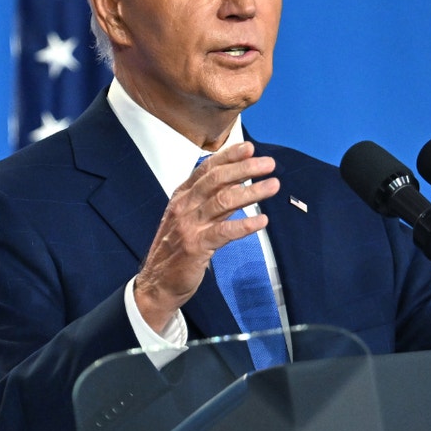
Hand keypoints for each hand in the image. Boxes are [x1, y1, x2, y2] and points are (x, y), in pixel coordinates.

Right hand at [134, 142, 279, 330]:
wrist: (157, 283)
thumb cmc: (176, 250)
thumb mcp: (187, 218)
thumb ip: (208, 200)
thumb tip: (235, 181)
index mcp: (182, 197)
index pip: (206, 169)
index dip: (228, 156)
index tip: (249, 147)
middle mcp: (184, 207)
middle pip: (217, 180)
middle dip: (244, 168)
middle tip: (268, 163)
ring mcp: (189, 226)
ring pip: (223, 201)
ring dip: (251, 192)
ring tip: (273, 185)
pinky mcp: (196, 247)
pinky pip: (224, 232)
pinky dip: (245, 225)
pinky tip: (262, 220)